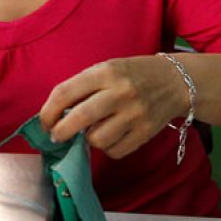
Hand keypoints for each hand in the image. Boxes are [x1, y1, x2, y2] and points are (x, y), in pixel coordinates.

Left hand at [38, 57, 186, 158]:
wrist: (175, 81)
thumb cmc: (132, 75)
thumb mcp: (107, 69)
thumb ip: (83, 88)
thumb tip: (56, 116)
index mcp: (106, 72)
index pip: (65, 93)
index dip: (48, 112)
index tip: (45, 122)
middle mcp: (120, 92)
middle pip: (78, 118)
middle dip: (60, 132)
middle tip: (56, 136)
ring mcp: (135, 114)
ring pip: (96, 139)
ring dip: (89, 140)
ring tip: (94, 131)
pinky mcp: (145, 132)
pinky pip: (114, 151)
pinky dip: (107, 148)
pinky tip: (112, 136)